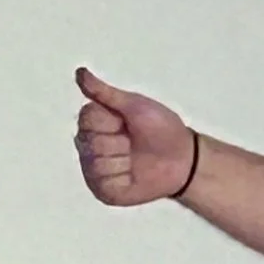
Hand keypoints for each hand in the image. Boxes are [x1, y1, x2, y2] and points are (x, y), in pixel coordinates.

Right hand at [74, 69, 197, 206]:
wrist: (183, 158)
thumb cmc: (161, 128)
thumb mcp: (134, 105)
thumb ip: (104, 92)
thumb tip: (80, 72)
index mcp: (95, 123)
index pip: (86, 118)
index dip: (110, 120)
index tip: (126, 122)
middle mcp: (89, 146)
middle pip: (89, 142)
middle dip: (118, 141)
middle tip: (133, 141)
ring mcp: (94, 170)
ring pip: (95, 164)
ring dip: (122, 161)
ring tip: (134, 159)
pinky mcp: (103, 190)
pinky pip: (102, 183)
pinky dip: (122, 178)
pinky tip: (132, 175)